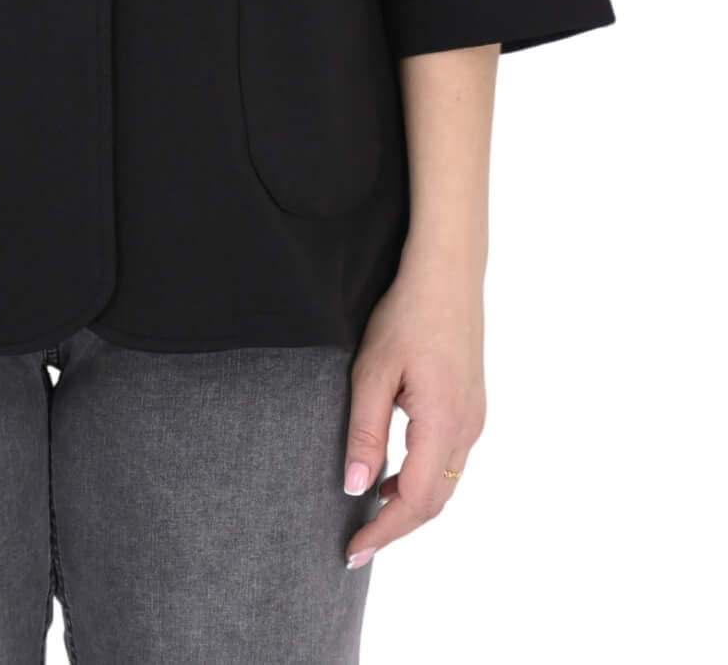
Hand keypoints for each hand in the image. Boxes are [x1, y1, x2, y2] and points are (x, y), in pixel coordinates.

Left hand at [340, 253, 486, 568]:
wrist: (447, 274)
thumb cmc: (406, 314)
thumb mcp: (373, 371)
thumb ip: (365, 431)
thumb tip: (355, 488)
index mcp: (444, 423)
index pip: (417, 501)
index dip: (385, 531)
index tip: (353, 552)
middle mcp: (468, 429)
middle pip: (435, 501)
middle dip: (395, 526)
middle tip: (356, 544)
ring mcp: (475, 418)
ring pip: (444, 484)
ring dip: (409, 503)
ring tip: (368, 514)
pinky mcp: (472, 407)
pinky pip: (449, 461)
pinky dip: (421, 479)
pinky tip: (392, 474)